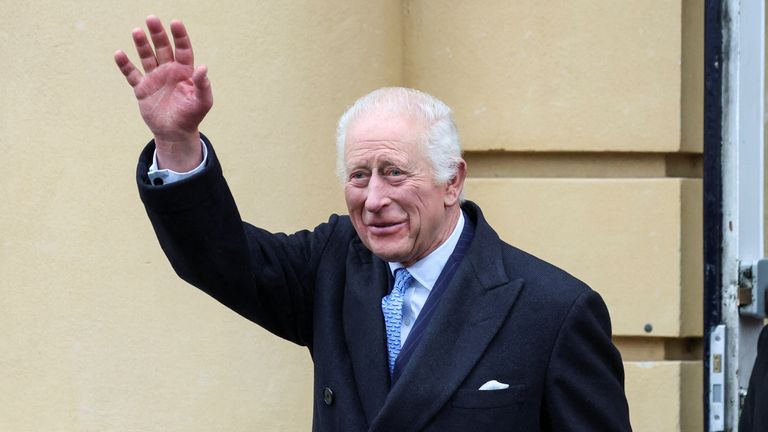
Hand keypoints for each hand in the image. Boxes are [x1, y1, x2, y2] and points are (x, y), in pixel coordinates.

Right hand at [115, 16, 212, 170]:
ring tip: (137, 31)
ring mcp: (154, 78)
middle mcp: (169, 71)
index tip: (175, 23)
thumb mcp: (202, 102)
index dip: (180, 36)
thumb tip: (203, 67)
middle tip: (151, 19)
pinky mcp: (142, 89)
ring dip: (142, 44)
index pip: (183, 49)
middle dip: (157, 34)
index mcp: (185, 72)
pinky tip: (119, 54)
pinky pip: (132, 74)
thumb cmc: (192, 116)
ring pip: (147, 57)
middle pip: (163, 48)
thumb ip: (203, 85)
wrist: (175, 133)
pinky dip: (125, 65)